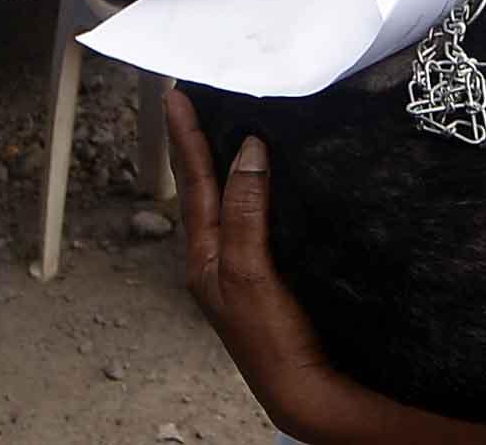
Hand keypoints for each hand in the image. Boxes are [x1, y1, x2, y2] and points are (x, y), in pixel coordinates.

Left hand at [168, 92, 390, 442]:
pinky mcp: (273, 271)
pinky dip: (253, 187)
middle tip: (191, 99)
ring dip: (223, 161)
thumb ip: (245, 211)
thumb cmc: (273, 340)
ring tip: (222, 123)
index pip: (193, 181)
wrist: (309, 391)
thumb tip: (249, 150)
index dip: (186, 136)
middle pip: (203, 187)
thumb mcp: (250, 271)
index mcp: (205, 255)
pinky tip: (267, 176)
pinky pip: (256, 216)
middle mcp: (220, 256)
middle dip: (195, 143)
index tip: (176, 93)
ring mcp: (245, 265)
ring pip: (228, 200)